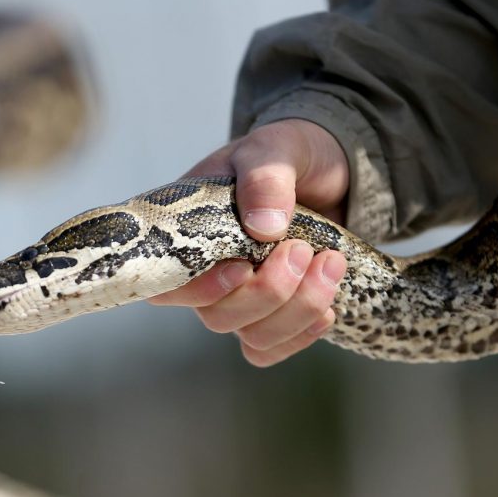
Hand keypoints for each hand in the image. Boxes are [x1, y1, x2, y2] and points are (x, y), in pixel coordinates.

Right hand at [149, 119, 348, 366]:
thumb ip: (266, 177)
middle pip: (217, 317)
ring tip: (331, 264)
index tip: (243, 267)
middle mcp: (205, 273)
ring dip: (297, 310)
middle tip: (302, 250)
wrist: (330, 171)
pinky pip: (271, 348)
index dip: (200, 289)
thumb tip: (263, 227)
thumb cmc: (288, 155)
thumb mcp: (277, 148)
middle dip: (268, 292)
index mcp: (186, 231)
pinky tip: (327, 308)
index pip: (166, 283)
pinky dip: (301, 335)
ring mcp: (238, 299)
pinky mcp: (271, 316)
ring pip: (252, 336)